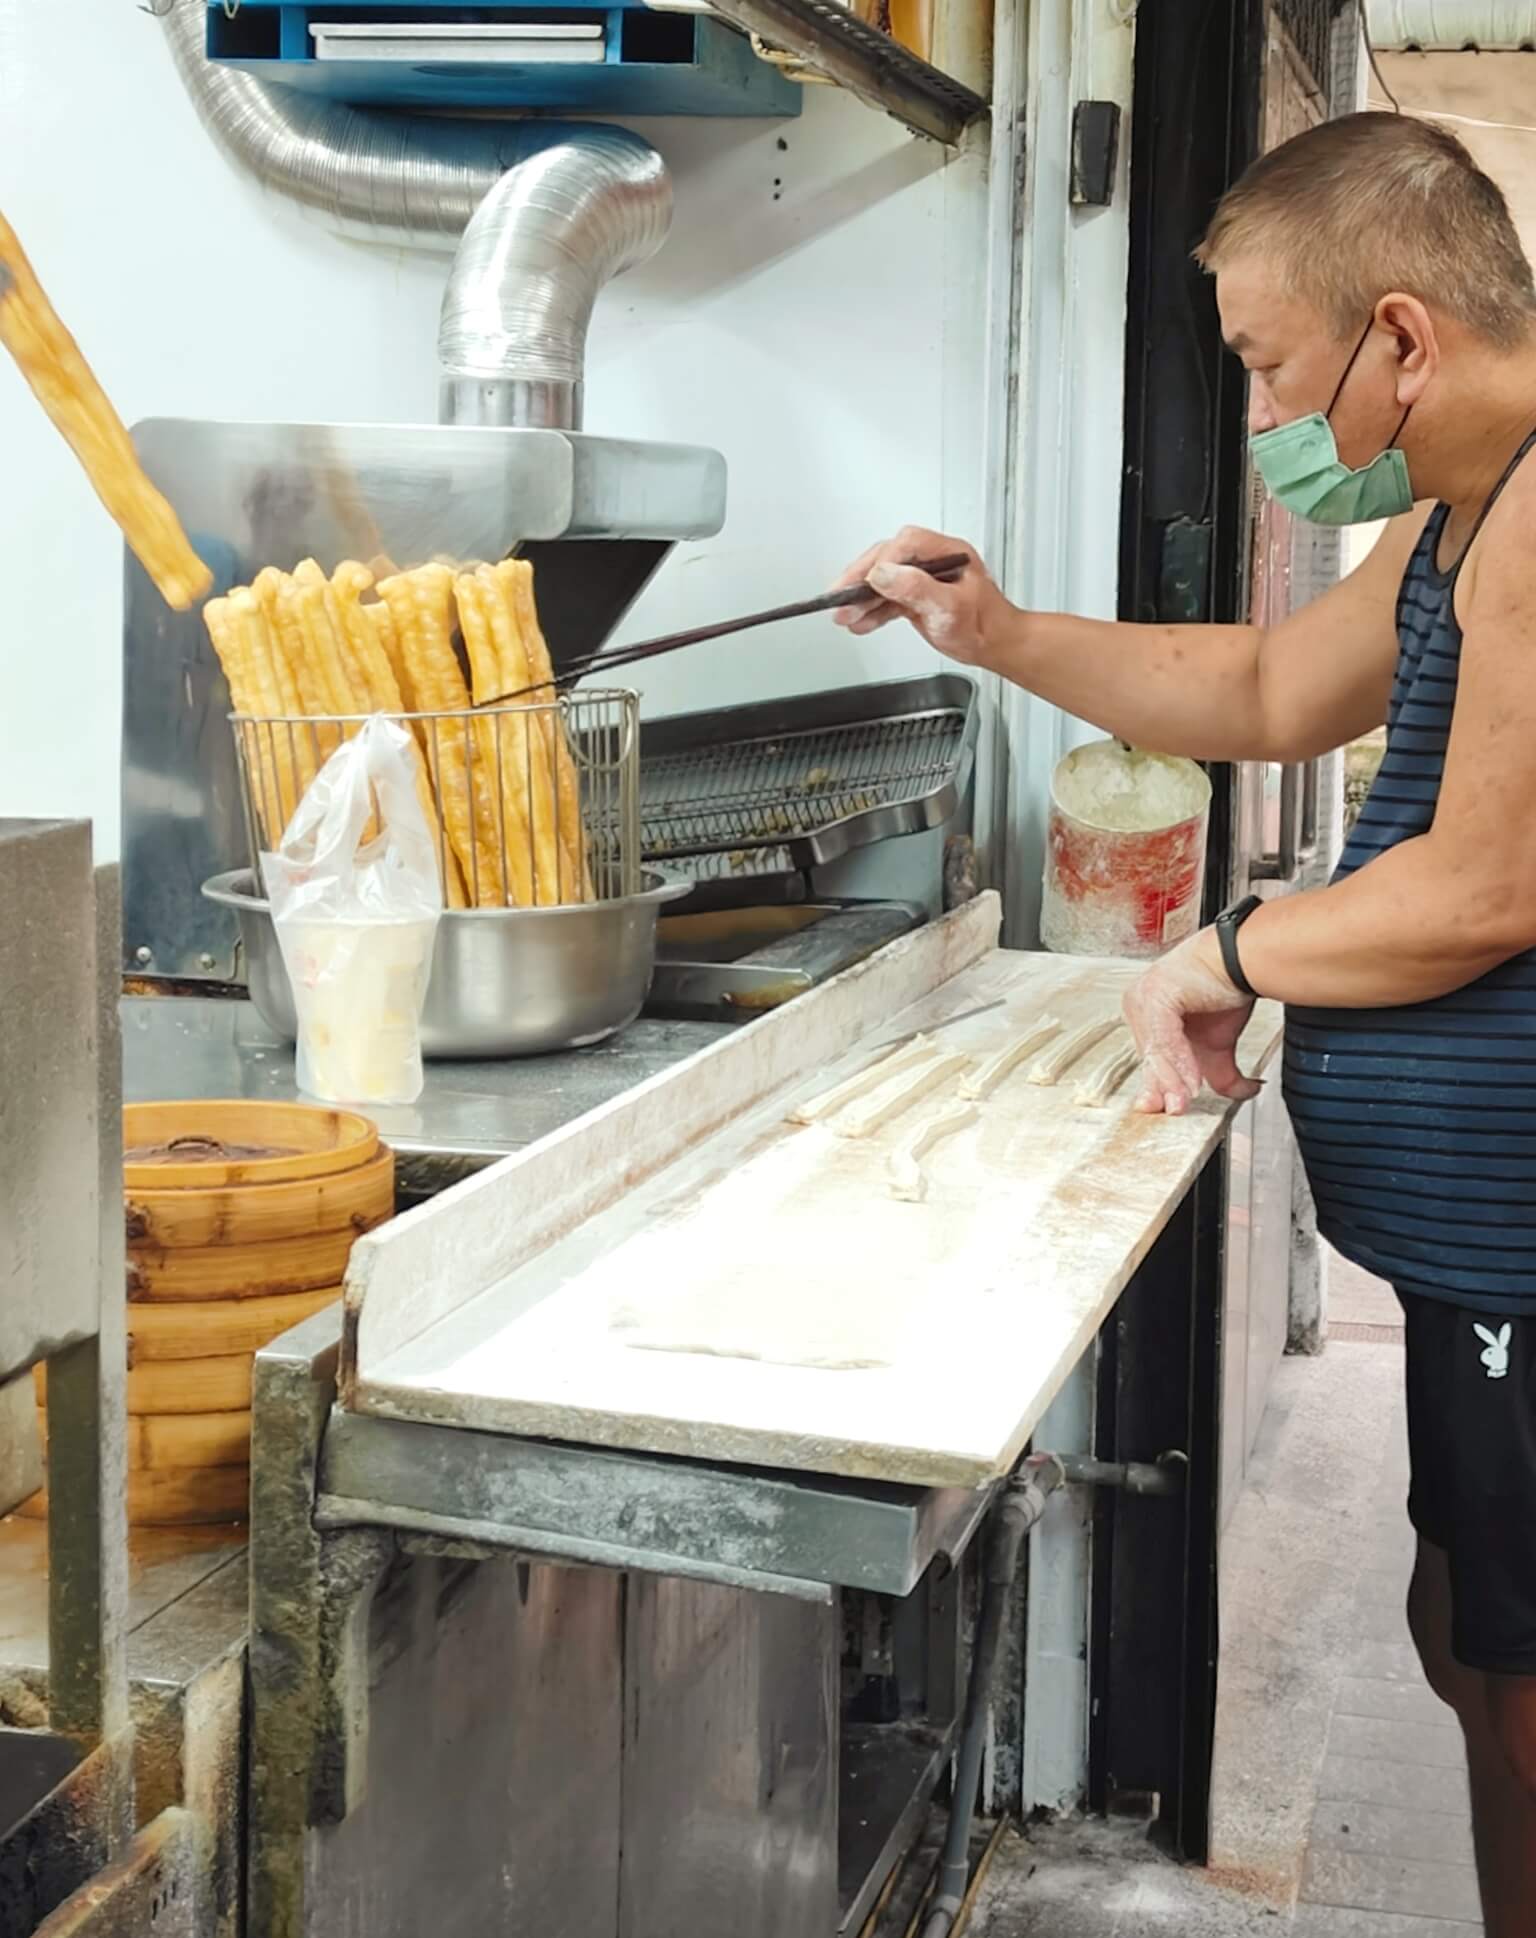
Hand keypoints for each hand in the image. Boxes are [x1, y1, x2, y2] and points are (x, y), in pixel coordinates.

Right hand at [833, 526, 1011, 666]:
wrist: (995, 646)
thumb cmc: (985, 626)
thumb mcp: (950, 608)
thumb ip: (916, 588)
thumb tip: (883, 574)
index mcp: (947, 552)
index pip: (906, 544)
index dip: (883, 561)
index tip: (867, 581)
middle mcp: (933, 560)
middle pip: (887, 559)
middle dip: (860, 578)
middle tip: (839, 596)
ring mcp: (923, 577)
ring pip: (883, 580)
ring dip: (861, 598)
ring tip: (843, 615)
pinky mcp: (916, 595)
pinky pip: (888, 598)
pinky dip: (871, 610)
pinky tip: (859, 622)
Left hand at [1122, 929, 1262, 1116]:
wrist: (1242, 957)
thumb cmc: (1227, 984)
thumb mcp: (1218, 1040)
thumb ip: (1217, 1069)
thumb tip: (1236, 1094)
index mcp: (1145, 1011)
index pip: (1150, 1056)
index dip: (1162, 1085)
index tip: (1171, 1108)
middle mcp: (1138, 1002)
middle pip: (1149, 1056)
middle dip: (1163, 1088)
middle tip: (1174, 1112)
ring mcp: (1143, 998)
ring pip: (1156, 1052)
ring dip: (1171, 1082)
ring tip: (1182, 1103)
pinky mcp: (1156, 996)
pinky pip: (1165, 1039)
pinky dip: (1179, 1062)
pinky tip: (1191, 1079)